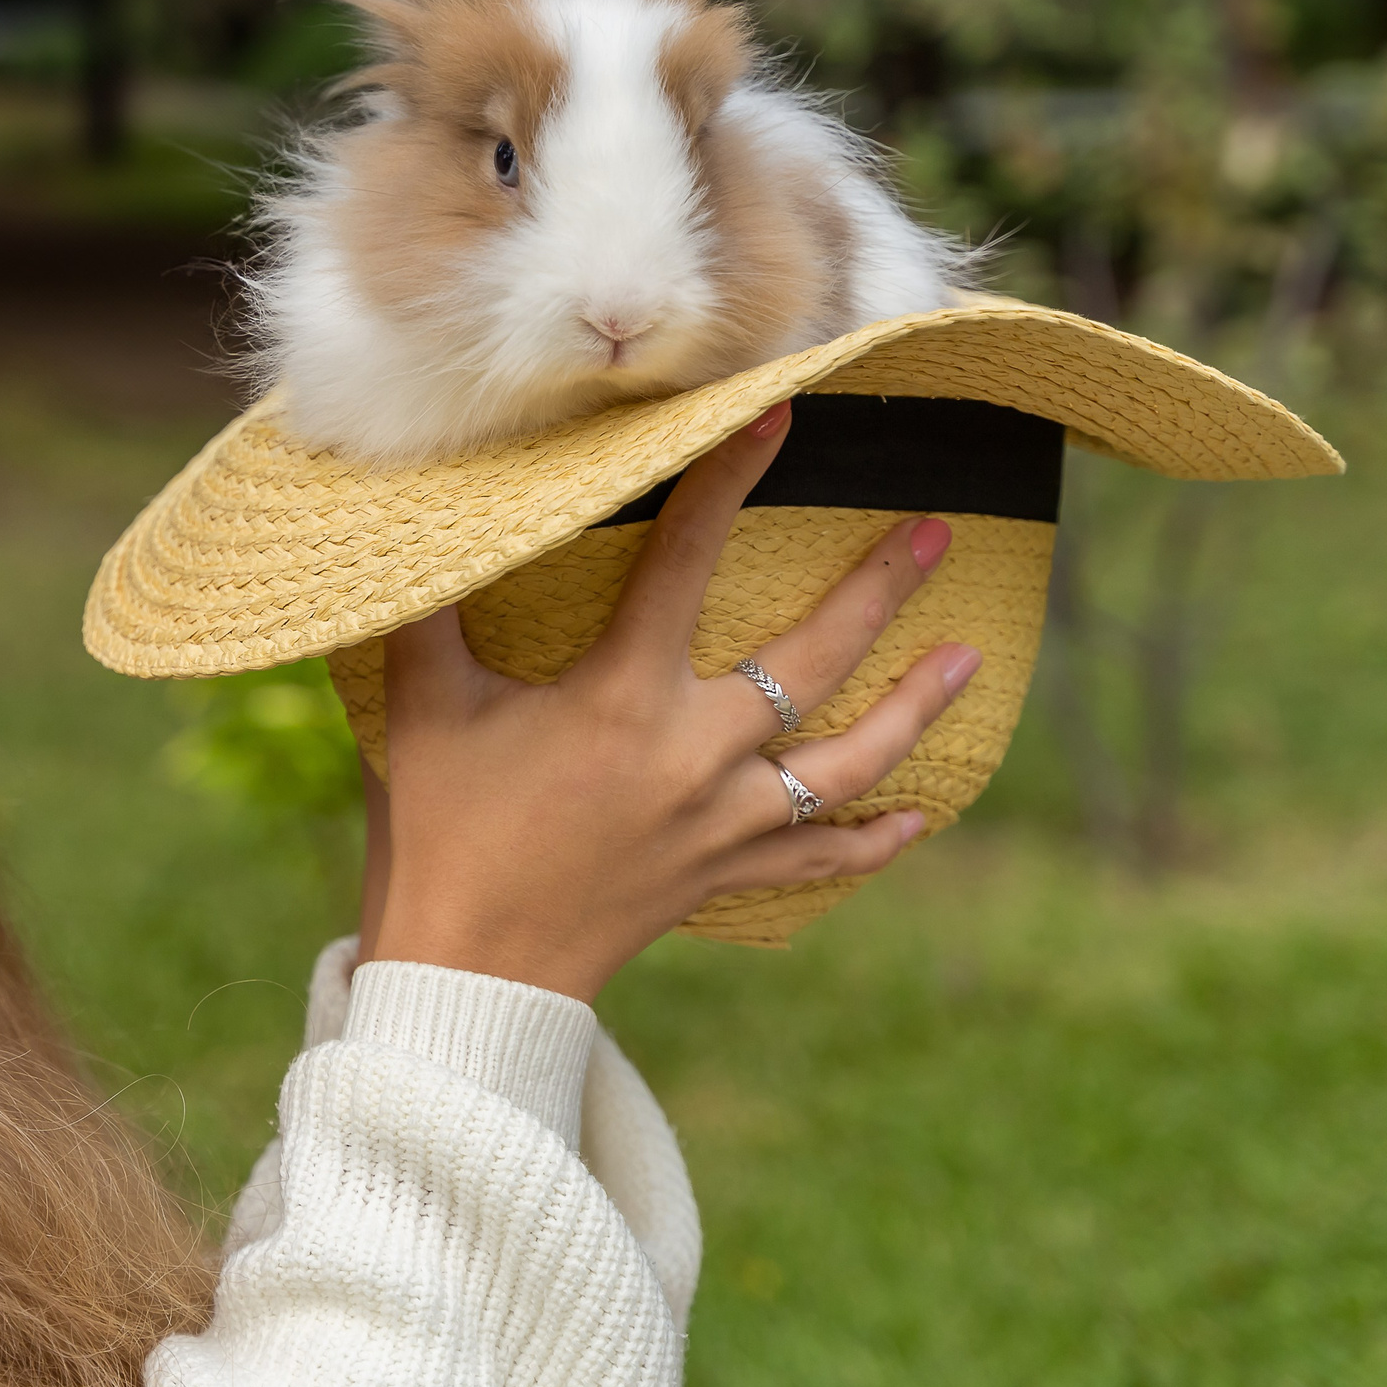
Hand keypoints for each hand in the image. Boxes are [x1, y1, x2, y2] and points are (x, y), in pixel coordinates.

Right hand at [357, 401, 981, 1002]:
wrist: (470, 970)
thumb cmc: (438, 830)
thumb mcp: (424, 706)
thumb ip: (429, 611)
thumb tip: (417, 528)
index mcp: (623, 698)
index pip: (686, 563)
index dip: (729, 481)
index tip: (779, 416)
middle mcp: (693, 754)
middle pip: (812, 660)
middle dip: (879, 592)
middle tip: (936, 534)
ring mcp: (719, 822)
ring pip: (846, 763)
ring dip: (915, 710)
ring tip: (970, 658)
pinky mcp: (720, 876)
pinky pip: (817, 856)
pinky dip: (874, 840)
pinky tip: (923, 817)